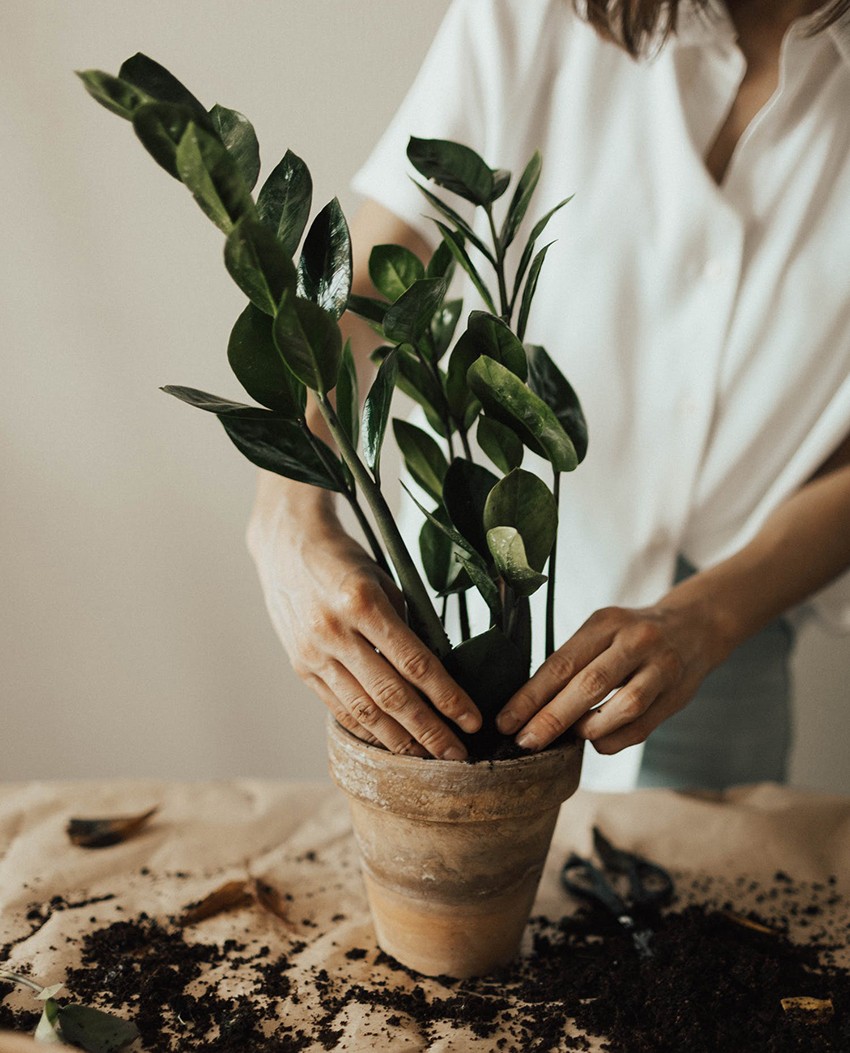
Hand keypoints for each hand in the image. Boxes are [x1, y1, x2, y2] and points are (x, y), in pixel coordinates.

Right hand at [248, 482, 480, 758]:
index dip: (446, 697)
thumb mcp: (384, 581)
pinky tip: (389, 743)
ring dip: (399, 741)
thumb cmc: (346, 560)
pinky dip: (366, 729)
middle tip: (457, 756)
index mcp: (363, 603)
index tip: (472, 720)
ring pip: (363, 711)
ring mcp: (313, 652)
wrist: (286, 545)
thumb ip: (407, 626)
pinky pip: (338, 707)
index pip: (415, 662)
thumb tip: (437, 674)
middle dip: (429, 731)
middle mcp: (335, 631)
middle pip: (391, 696)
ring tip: (427, 759)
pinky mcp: (300, 666)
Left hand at [496, 600, 727, 754]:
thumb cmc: (631, 635)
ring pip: (622, 706)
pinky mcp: (677, 694)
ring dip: (588, 728)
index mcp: (606, 622)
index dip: (530, 696)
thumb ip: (574, 662)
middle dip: (551, 718)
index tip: (506, 721)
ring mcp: (660, 667)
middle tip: (524, 742)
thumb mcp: (602, 631)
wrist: (695, 626)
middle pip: (589, 684)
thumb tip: (530, 706)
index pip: (561, 662)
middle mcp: (635, 641)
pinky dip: (614, 739)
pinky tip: (596, 741)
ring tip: (567, 739)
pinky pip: (642, 726)